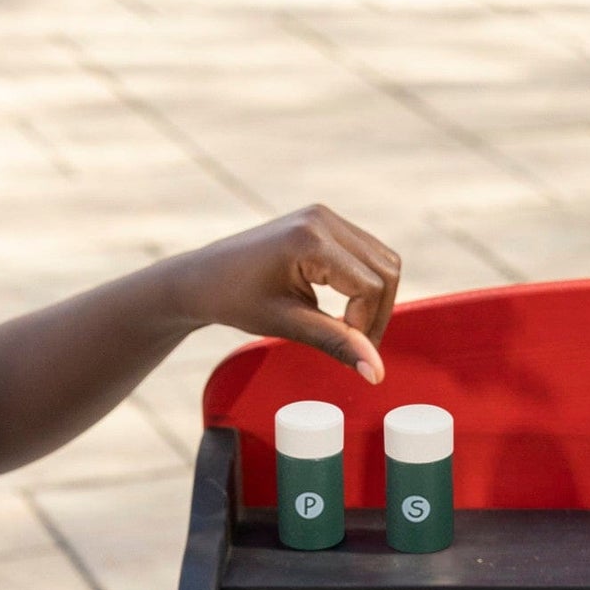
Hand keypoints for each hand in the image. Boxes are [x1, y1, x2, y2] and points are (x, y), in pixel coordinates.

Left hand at [164, 205, 400, 381]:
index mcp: (310, 239)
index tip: (348, 348)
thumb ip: (336, 342)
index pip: (371, 286)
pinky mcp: (325, 223)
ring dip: (377, 299)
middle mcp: (322, 219)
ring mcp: (324, 217)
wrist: (203, 277)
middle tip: (355, 343)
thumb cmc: (235, 299)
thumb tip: (376, 372)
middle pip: (386, 271)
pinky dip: (367, 283)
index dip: (367, 324)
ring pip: (384, 261)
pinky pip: (369, 254)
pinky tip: (345, 306)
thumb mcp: (287, 324)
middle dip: (378, 313)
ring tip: (350, 327)